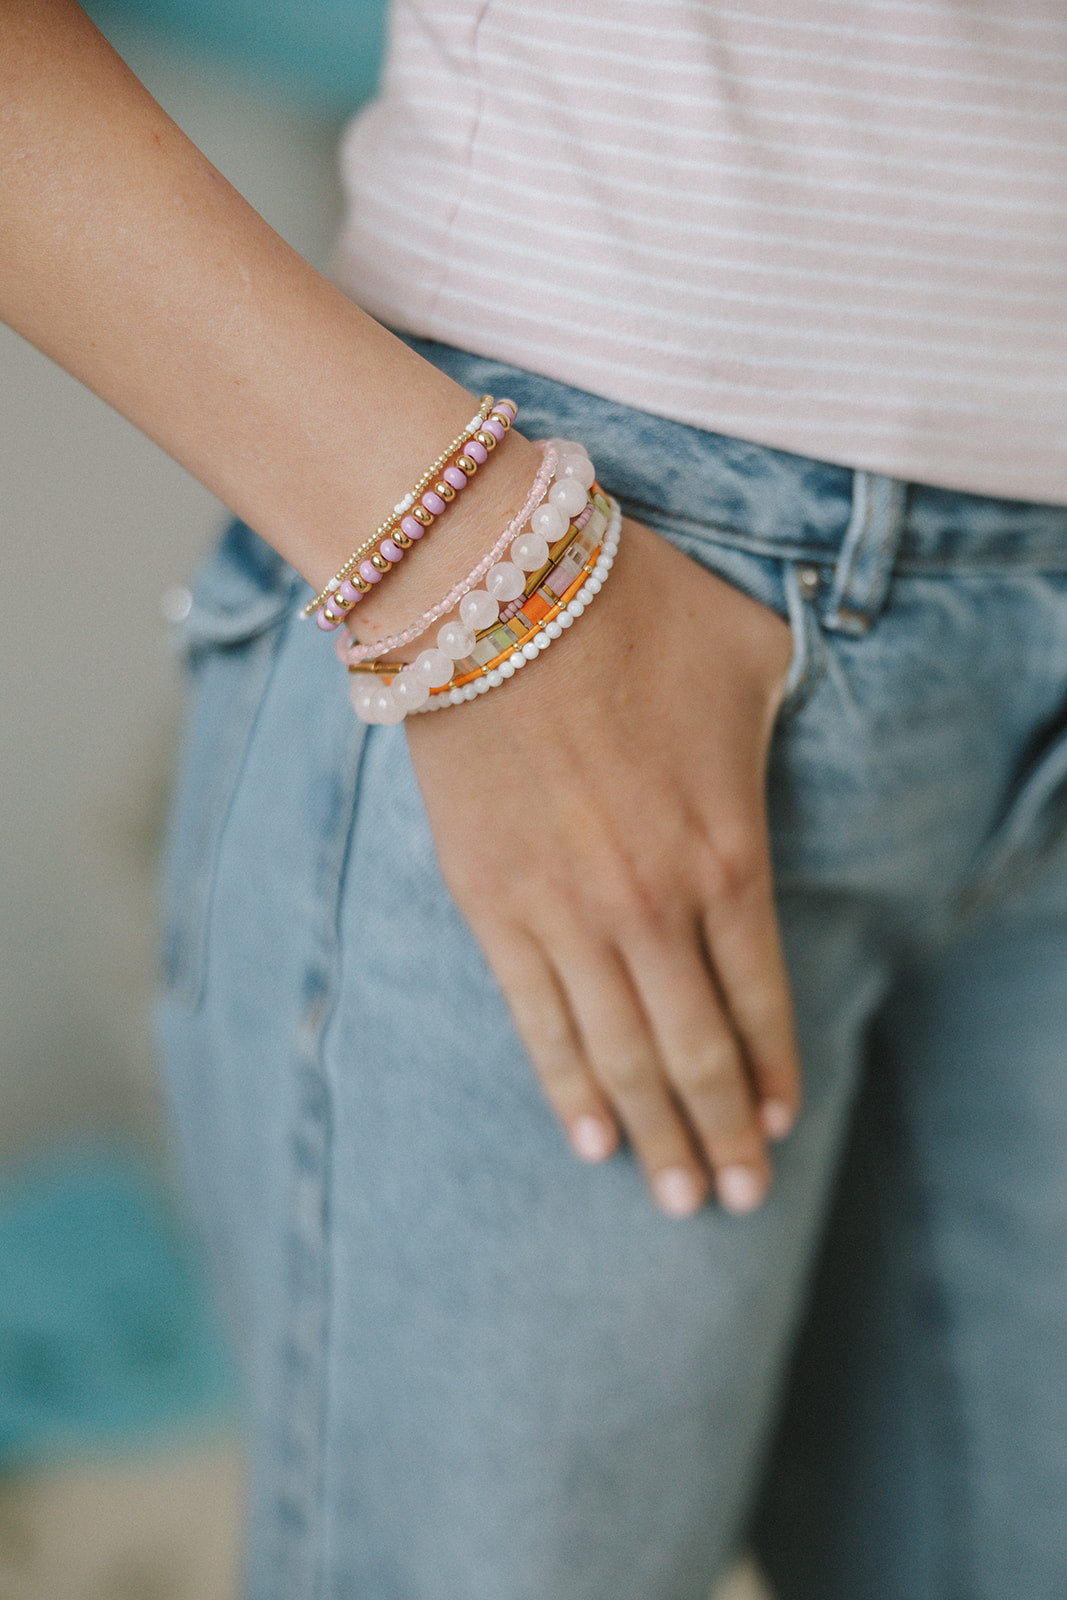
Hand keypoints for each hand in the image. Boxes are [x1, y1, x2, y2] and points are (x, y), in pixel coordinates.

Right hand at [405, 516, 798, 1216]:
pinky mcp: (490, 906)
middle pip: (694, 1053)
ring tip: (674, 1200)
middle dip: (722, 1135)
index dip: (774, 1074)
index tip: (782, 1128)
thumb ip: (781, 724)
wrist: (490, 589)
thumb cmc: (631, 608)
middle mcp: (653, 907)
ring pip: (620, 1057)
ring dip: (654, 1136)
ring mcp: (565, 915)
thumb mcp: (754, 656)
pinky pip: (537, 1024)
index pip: (761, 1001)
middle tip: (735, 1198)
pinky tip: (591, 1142)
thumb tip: (782, 740)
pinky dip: (568, 1090)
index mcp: (729, 853)